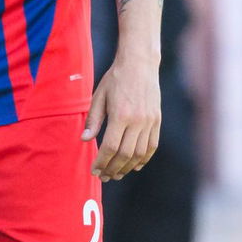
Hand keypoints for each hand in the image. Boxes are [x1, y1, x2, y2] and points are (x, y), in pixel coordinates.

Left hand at [82, 50, 160, 180]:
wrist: (139, 64)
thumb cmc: (115, 79)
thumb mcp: (99, 96)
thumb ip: (93, 119)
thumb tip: (85, 140)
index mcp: (121, 115)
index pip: (111, 147)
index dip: (102, 161)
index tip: (95, 170)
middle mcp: (138, 121)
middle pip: (126, 154)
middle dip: (114, 168)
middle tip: (104, 177)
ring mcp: (150, 121)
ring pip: (140, 153)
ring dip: (128, 167)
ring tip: (117, 173)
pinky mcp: (157, 120)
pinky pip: (152, 145)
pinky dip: (144, 158)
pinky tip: (134, 165)